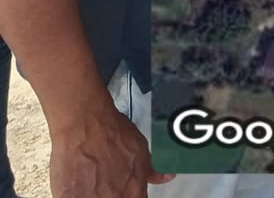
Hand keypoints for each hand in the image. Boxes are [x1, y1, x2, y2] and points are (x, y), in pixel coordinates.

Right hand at [50, 102, 173, 196]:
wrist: (85, 125)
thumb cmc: (113, 135)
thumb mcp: (140, 151)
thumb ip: (151, 171)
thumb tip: (166, 178)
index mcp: (133, 192)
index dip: (130, 195)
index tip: (124, 189)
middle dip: (111, 194)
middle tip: (105, 182)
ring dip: (93, 193)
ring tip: (91, 180)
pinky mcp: (66, 197)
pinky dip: (74, 192)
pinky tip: (76, 182)